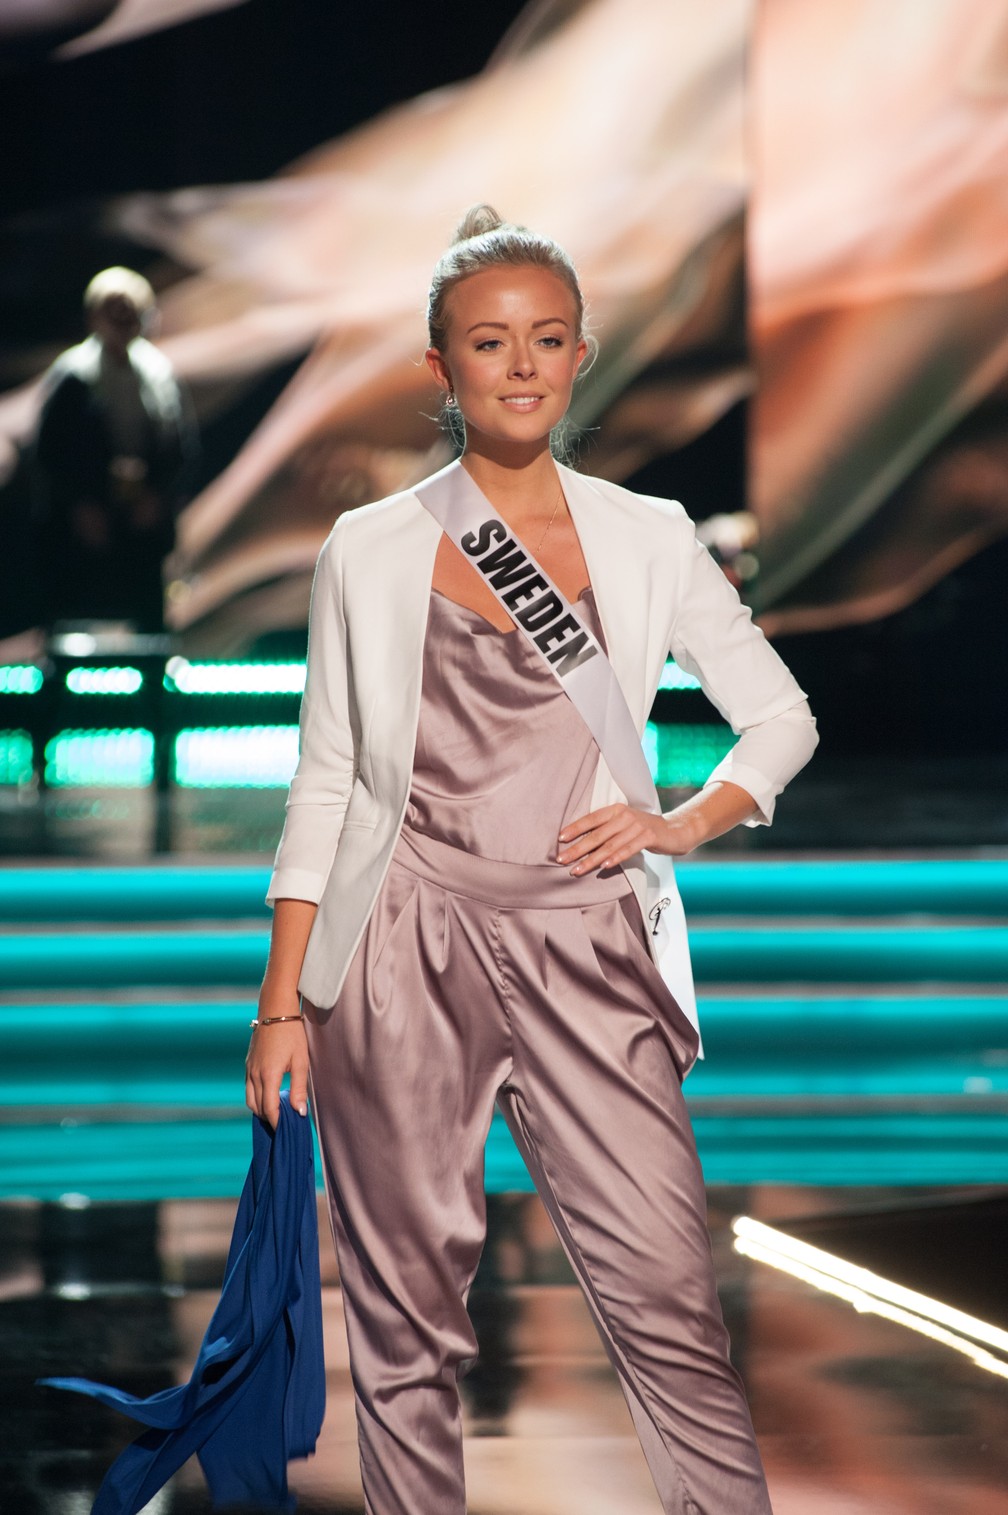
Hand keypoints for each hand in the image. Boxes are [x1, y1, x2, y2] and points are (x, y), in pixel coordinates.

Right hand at [245, 992, 309, 1128]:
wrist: (275, 1010)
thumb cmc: (292, 1034)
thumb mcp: (301, 1061)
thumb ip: (299, 1088)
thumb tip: (300, 1112)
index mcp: (268, 1075)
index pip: (269, 1109)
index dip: (277, 1123)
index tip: (286, 1131)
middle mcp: (254, 1074)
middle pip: (257, 1107)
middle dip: (269, 1119)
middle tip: (283, 1126)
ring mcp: (249, 1069)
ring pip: (250, 1099)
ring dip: (261, 1109)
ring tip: (276, 1114)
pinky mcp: (248, 1064)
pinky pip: (248, 1088)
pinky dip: (256, 1098)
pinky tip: (269, 1097)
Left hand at [557, 804, 696, 874]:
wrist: (675, 830)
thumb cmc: (644, 830)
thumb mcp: (623, 825)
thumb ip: (606, 830)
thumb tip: (580, 844)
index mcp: (615, 810)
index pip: (591, 819)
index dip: (574, 828)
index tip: (560, 839)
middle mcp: (624, 815)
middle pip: (596, 834)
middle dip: (577, 849)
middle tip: (561, 859)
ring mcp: (637, 826)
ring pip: (609, 845)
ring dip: (591, 859)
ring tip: (577, 870)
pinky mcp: (649, 836)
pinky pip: (628, 849)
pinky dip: (615, 858)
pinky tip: (604, 866)